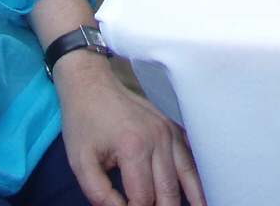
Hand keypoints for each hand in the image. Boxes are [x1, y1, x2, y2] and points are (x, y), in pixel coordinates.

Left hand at [52, 49, 202, 205]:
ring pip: (186, 172)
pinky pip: (189, 153)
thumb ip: (99, 194)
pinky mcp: (171, 125)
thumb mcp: (80, 163)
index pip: (143, 198)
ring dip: (192, 196)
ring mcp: (168, 130)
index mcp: (133, 148)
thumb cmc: (83, 122)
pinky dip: (195, 172)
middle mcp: (157, 138)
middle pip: (168, 189)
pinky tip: (199, 187)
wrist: (91, 84)